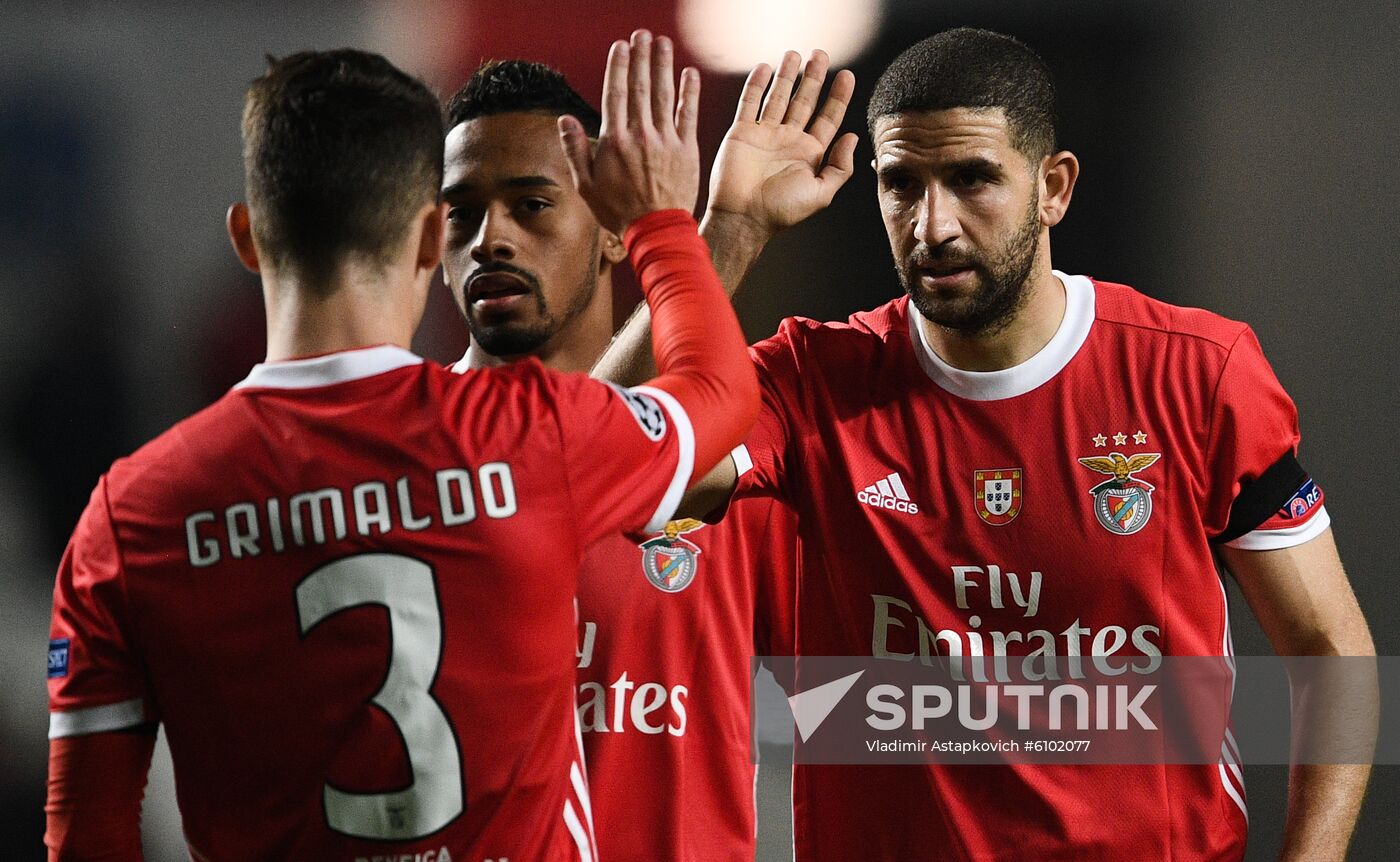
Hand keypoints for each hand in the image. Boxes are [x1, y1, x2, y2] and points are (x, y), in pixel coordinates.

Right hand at [559, 30, 700, 234]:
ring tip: (663, 43)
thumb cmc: (619, 211)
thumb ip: (575, 150)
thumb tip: (564, 120)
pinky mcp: (686, 150)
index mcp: (615, 141)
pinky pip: (688, 115)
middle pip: (640, 87)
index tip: (621, 46)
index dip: (618, 67)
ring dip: (663, 66)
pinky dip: (689, 93)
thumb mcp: (586, 185)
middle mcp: (640, 135)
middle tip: (643, 34)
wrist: (656, 230)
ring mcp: (665, 141)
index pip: (615, 94)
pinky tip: (690, 73)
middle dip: (641, 57)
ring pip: (663, 95)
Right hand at [706, 50, 857, 239]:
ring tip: (794, 54)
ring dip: (787, 75)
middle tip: (821, 54)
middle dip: (813, 77)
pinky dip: (756, 84)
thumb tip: (852, 137)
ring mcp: (765, 134)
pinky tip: (765, 67)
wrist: (743, 218)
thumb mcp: (821, 194)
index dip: (839, 96)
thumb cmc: (781, 212)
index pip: (828, 117)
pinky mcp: (742, 132)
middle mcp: (788, 140)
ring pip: (778, 96)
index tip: (846, 75)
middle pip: (805, 100)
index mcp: (809, 153)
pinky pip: (750, 102)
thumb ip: (840, 167)